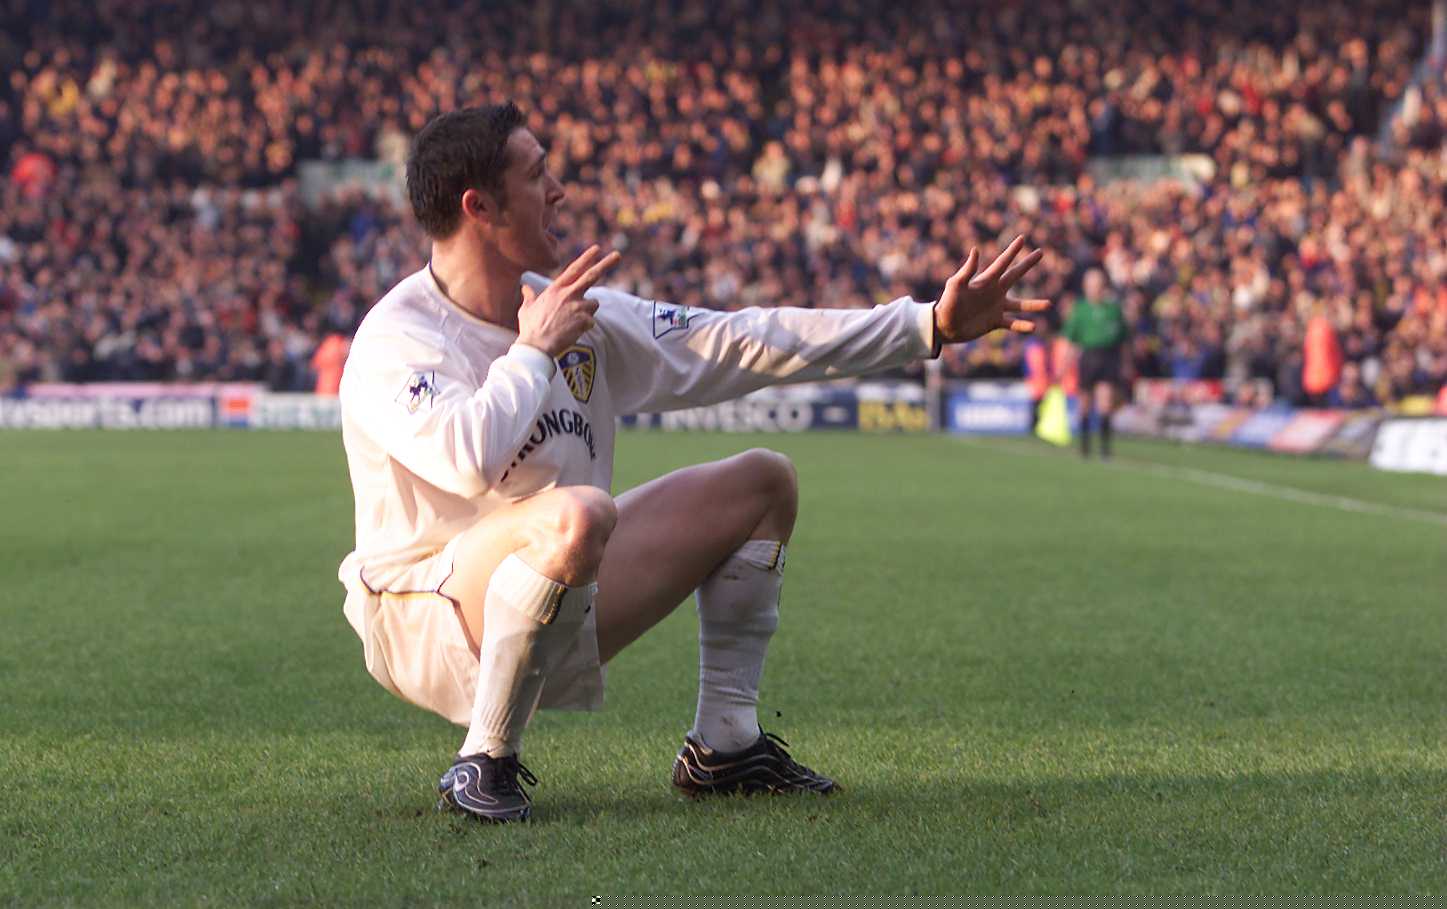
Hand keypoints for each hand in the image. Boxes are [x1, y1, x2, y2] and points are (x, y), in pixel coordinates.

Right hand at [518, 245, 620, 356]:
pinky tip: (572, 332)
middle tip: (617, 255)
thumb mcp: (526, 308)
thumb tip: (525, 287)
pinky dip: (584, 327)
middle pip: (591, 275)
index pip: (574, 269)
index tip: (597, 249)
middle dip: (606, 264)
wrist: (537, 346)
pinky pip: (591, 322)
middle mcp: (568, 294)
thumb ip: (529, 296)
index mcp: (555, 289)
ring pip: (593, 304)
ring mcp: (577, 307)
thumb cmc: (530, 329)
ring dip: (587, 311)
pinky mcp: (584, 320)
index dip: (586, 258)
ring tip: (572, 321)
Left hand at [933, 236, 1051, 344]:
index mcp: (985, 281)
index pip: (1002, 263)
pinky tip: (1033, 327)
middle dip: (1027, 264)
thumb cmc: (947, 303)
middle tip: (1041, 252)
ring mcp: (996, 307)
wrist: (943, 326)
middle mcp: (994, 292)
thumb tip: (976, 250)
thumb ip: (967, 270)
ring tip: (1049, 304)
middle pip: (1015, 275)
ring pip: (1020, 305)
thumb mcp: (956, 285)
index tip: (1022, 238)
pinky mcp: (995, 322)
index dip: (1012, 251)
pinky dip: (1022, 326)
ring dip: (1034, 304)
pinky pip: (1012, 324)